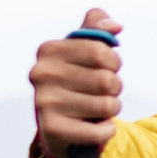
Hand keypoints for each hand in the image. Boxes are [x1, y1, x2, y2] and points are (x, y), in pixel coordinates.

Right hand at [30, 8, 123, 157]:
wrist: (56, 125)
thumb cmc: (75, 81)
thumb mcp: (82, 51)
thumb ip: (97, 30)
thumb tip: (114, 26)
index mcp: (49, 50)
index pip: (101, 51)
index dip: (113, 62)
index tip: (106, 67)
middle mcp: (42, 74)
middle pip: (107, 80)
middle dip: (114, 88)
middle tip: (100, 92)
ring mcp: (45, 103)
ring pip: (108, 106)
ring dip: (111, 109)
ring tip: (96, 109)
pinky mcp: (53, 130)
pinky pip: (101, 131)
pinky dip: (106, 130)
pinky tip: (94, 127)